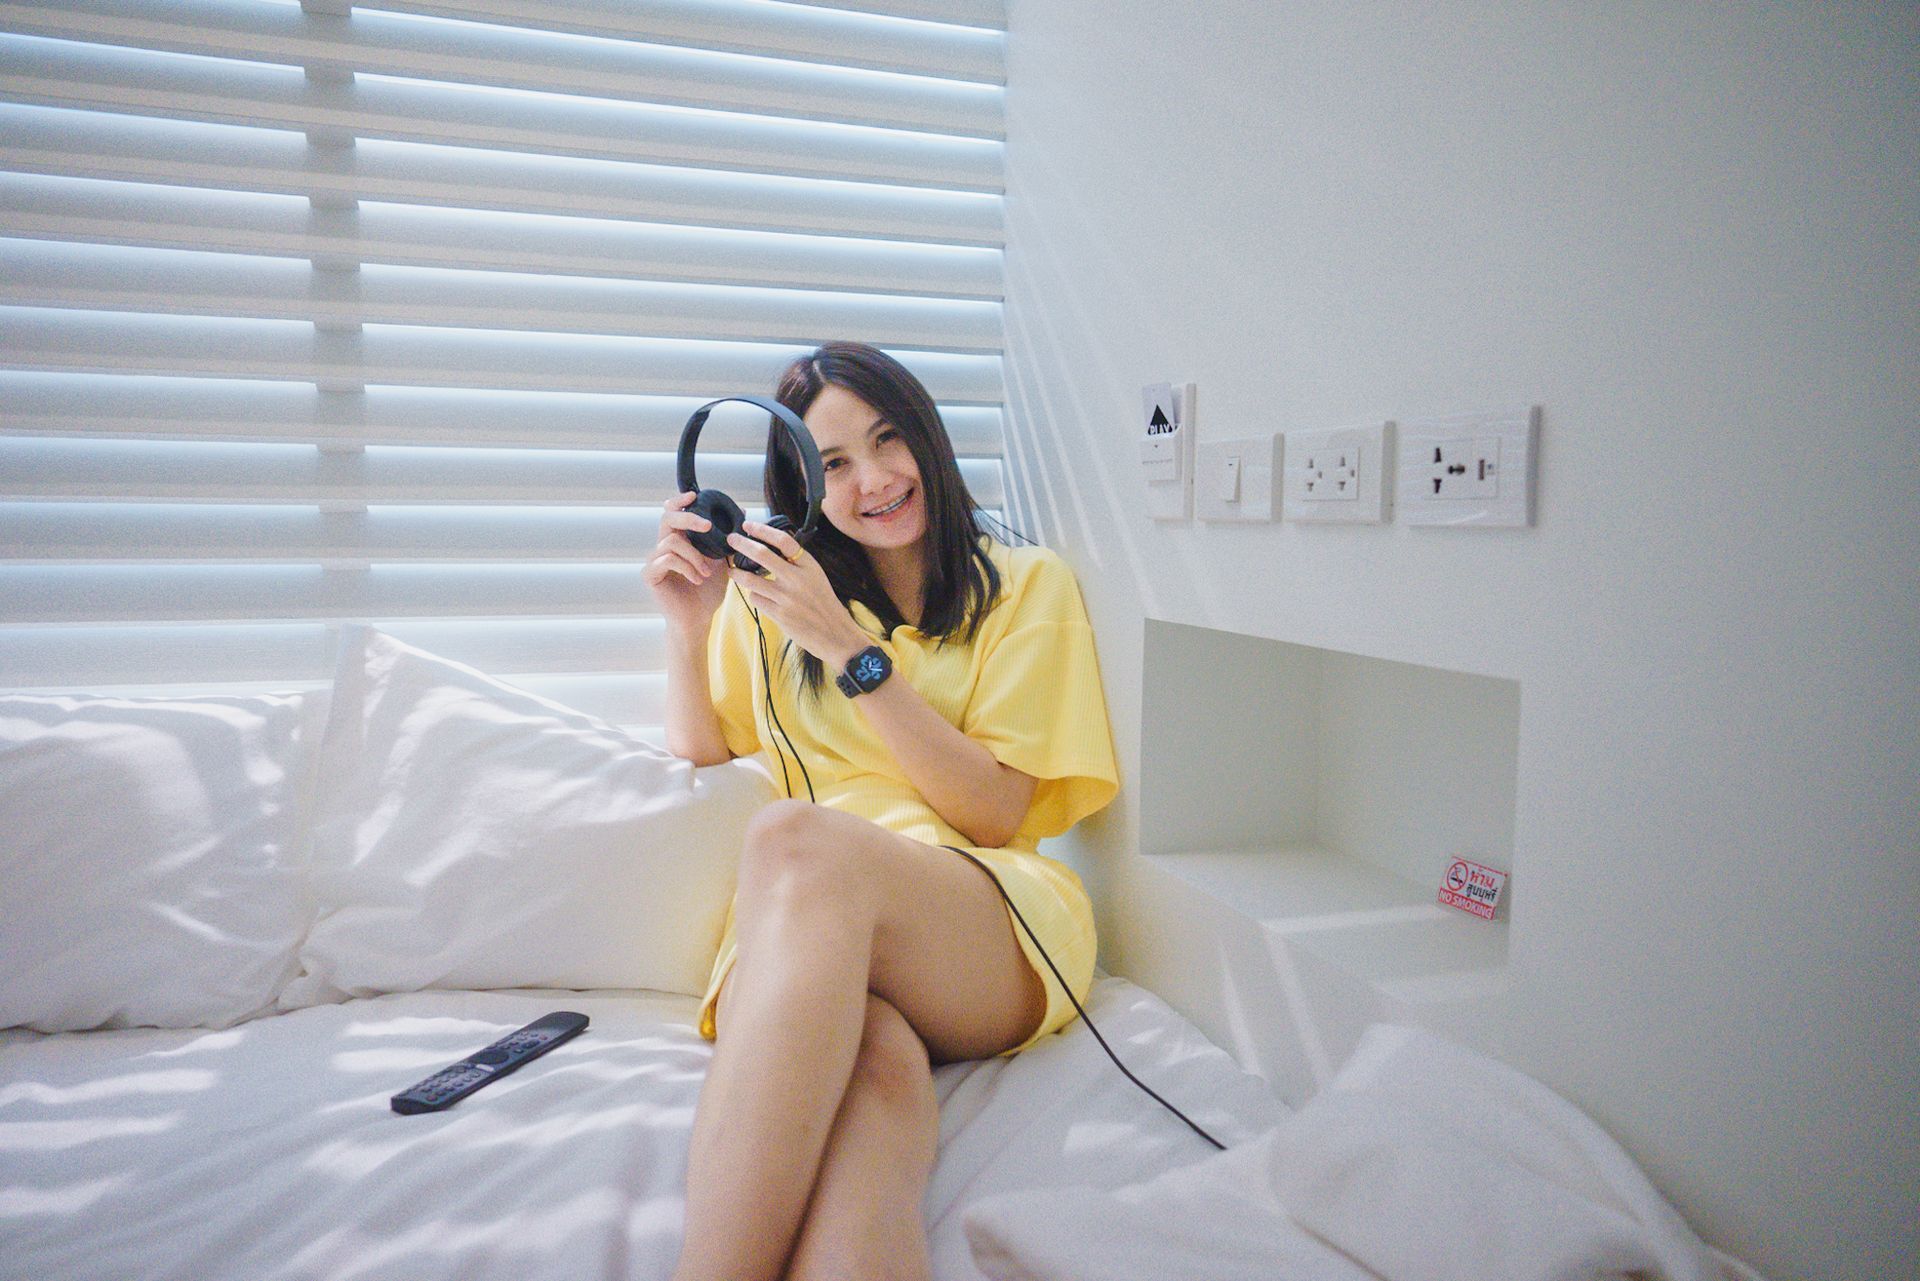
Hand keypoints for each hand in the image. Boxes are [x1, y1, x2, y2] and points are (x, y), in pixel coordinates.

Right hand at [643, 491, 728, 637]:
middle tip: (707, 526)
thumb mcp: (722, 561)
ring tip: (706, 572)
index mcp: (679, 541)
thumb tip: (743, 514)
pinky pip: (667, 559)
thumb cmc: (708, 592)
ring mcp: (654, 560)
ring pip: (672, 542)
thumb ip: (726, 539)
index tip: (694, 495)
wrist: (698, 619)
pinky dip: (686, 567)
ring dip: (694, 555)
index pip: (674, 513)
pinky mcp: (650, 575)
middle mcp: (663, 547)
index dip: (680, 501)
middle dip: (688, 518)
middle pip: (668, 519)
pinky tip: (697, 579)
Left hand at [725, 521, 869, 668]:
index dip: (763, 530)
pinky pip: (756, 599)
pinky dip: (754, 596)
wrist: (834, 633)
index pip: (783, 540)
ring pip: (751, 579)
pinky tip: (758, 596)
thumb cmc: (823, 603)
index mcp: (809, 566)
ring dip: (737, 573)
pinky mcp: (779, 614)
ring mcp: (786, 597)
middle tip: (731, 539)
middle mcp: (797, 579)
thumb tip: (770, 547)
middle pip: (761, 554)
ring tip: (732, 571)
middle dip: (742, 544)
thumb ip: (796, 563)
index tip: (748, 525)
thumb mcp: (815, 577)